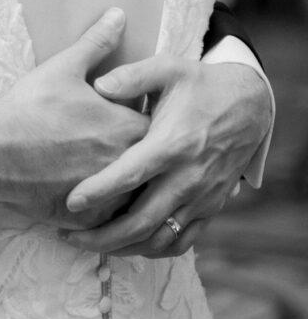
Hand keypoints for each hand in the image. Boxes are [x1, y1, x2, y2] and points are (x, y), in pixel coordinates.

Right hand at [0, 8, 148, 226]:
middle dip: (142, 158)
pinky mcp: (86, 219)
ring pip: (133, 196)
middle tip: (128, 151)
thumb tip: (118, 14)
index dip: (147, 123)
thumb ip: (97, 42)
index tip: (135, 118)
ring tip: (116, 179)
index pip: (157, 128)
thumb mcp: (64, 67)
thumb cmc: (30, 106)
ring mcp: (107, 195)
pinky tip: (96, 203)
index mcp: (126, 128)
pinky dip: (106, 213)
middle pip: (149, 165)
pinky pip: (109, 221)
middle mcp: (124, 164)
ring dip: (128, 188)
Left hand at [60, 57, 271, 256]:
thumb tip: (97, 85)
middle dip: (103, 236)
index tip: (71, 203)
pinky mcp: (211, 207)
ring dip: (123, 248)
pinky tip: (127, 244)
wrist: (250, 105)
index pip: (131, 175)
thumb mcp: (168, 68)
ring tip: (90, 244)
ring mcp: (202, 197)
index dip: (99, 191)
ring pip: (159, 239)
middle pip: (142, 221)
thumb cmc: (200, 85)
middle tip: (69, 236)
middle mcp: (188, 177)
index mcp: (173, 144)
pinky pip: (181, 242)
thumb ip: (132, 76)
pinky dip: (152, 250)